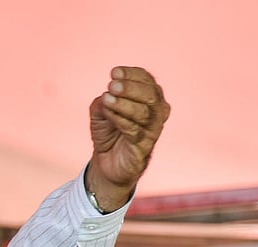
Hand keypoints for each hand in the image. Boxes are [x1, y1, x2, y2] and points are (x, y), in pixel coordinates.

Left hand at [86, 66, 169, 210]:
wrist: (107, 162)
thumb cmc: (108, 132)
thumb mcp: (101, 112)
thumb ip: (104, 100)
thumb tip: (107, 94)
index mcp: (150, 98)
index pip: (147, 80)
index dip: (132, 74)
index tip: (114, 72)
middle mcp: (157, 112)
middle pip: (151, 95)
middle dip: (130, 88)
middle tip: (111, 85)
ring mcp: (153, 129)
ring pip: (144, 112)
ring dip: (124, 103)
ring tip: (108, 98)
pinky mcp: (144, 146)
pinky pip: (135, 130)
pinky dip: (120, 119)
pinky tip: (108, 113)